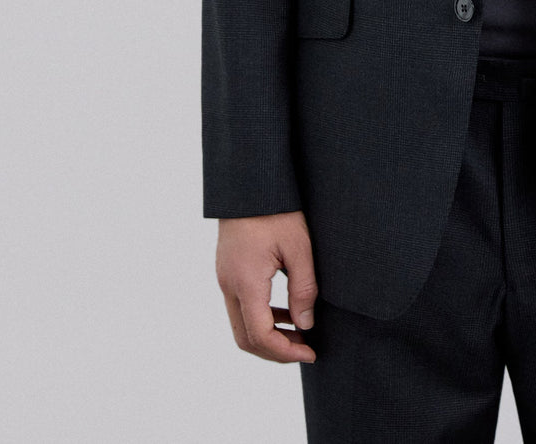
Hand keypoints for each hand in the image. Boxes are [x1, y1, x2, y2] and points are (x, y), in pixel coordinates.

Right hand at [216, 210, 318, 362]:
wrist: (249, 182)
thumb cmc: (276, 209)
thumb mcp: (299, 246)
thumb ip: (303, 288)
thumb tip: (306, 324)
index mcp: (246, 281)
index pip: (260, 335)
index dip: (285, 352)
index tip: (310, 353)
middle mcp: (229, 285)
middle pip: (245, 338)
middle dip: (275, 351)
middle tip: (305, 349)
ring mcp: (225, 279)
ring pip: (241, 325)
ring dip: (268, 335)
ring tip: (300, 332)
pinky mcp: (227, 271)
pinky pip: (240, 307)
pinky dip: (262, 318)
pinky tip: (286, 311)